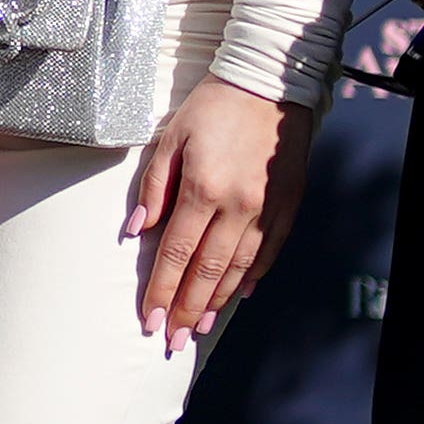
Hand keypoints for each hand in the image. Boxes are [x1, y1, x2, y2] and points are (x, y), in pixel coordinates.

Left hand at [122, 76, 311, 345]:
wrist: (269, 82)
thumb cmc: (212, 107)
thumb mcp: (171, 137)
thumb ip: (153, 187)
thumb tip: (135, 232)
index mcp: (203, 189)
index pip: (176, 254)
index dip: (162, 291)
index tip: (150, 321)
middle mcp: (238, 206)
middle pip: (207, 271)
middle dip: (188, 310)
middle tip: (173, 341)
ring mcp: (267, 208)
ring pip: (239, 268)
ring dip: (217, 302)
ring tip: (201, 328)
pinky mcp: (288, 204)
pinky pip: (269, 250)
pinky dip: (252, 276)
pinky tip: (238, 294)